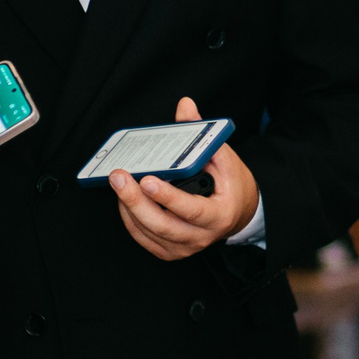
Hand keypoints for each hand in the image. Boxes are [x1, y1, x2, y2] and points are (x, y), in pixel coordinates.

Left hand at [107, 97, 258, 261]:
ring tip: (118, 183)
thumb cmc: (231, 185)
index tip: (147, 180)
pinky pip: (144, 238)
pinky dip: (130, 219)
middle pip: (163, 225)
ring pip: (149, 232)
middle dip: (135, 201)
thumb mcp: (223, 157)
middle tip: (119, 177)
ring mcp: (185, 247)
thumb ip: (202, 135)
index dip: (168, 197)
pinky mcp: (171, 251)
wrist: (240, 213)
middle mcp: (201, 237)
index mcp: (219, 215)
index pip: (192, 209)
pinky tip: (124, 199)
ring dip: (129, 207)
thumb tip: (185, 107)